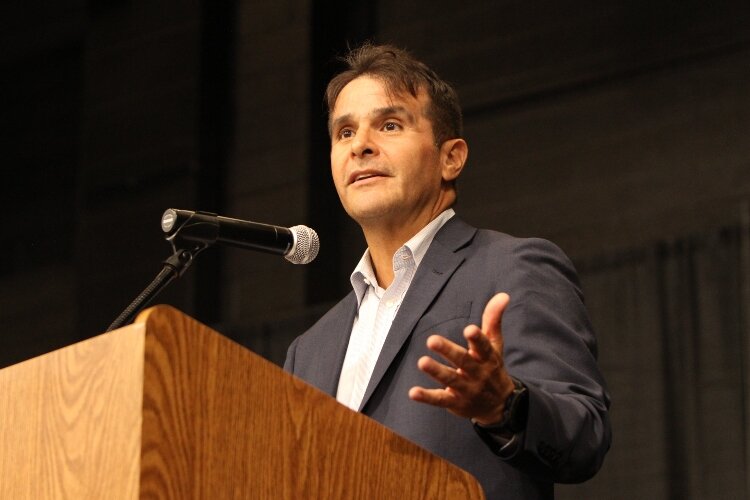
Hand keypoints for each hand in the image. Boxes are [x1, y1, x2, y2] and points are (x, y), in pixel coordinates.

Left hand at [408, 292, 514, 424]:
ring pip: (450, 379)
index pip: (483, 347)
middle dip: (448, 351)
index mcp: (487, 358)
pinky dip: (427, 397)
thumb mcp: (495, 344)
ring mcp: (466, 389)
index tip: (470, 329)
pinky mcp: (455, 402)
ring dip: (436, 371)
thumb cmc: (492, 368)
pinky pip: (440, 399)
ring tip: (422, 362)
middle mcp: (477, 373)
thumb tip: (503, 295)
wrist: (500, 406)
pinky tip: (413, 392)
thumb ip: (493, 319)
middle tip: (432, 340)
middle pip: (463, 361)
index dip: (477, 339)